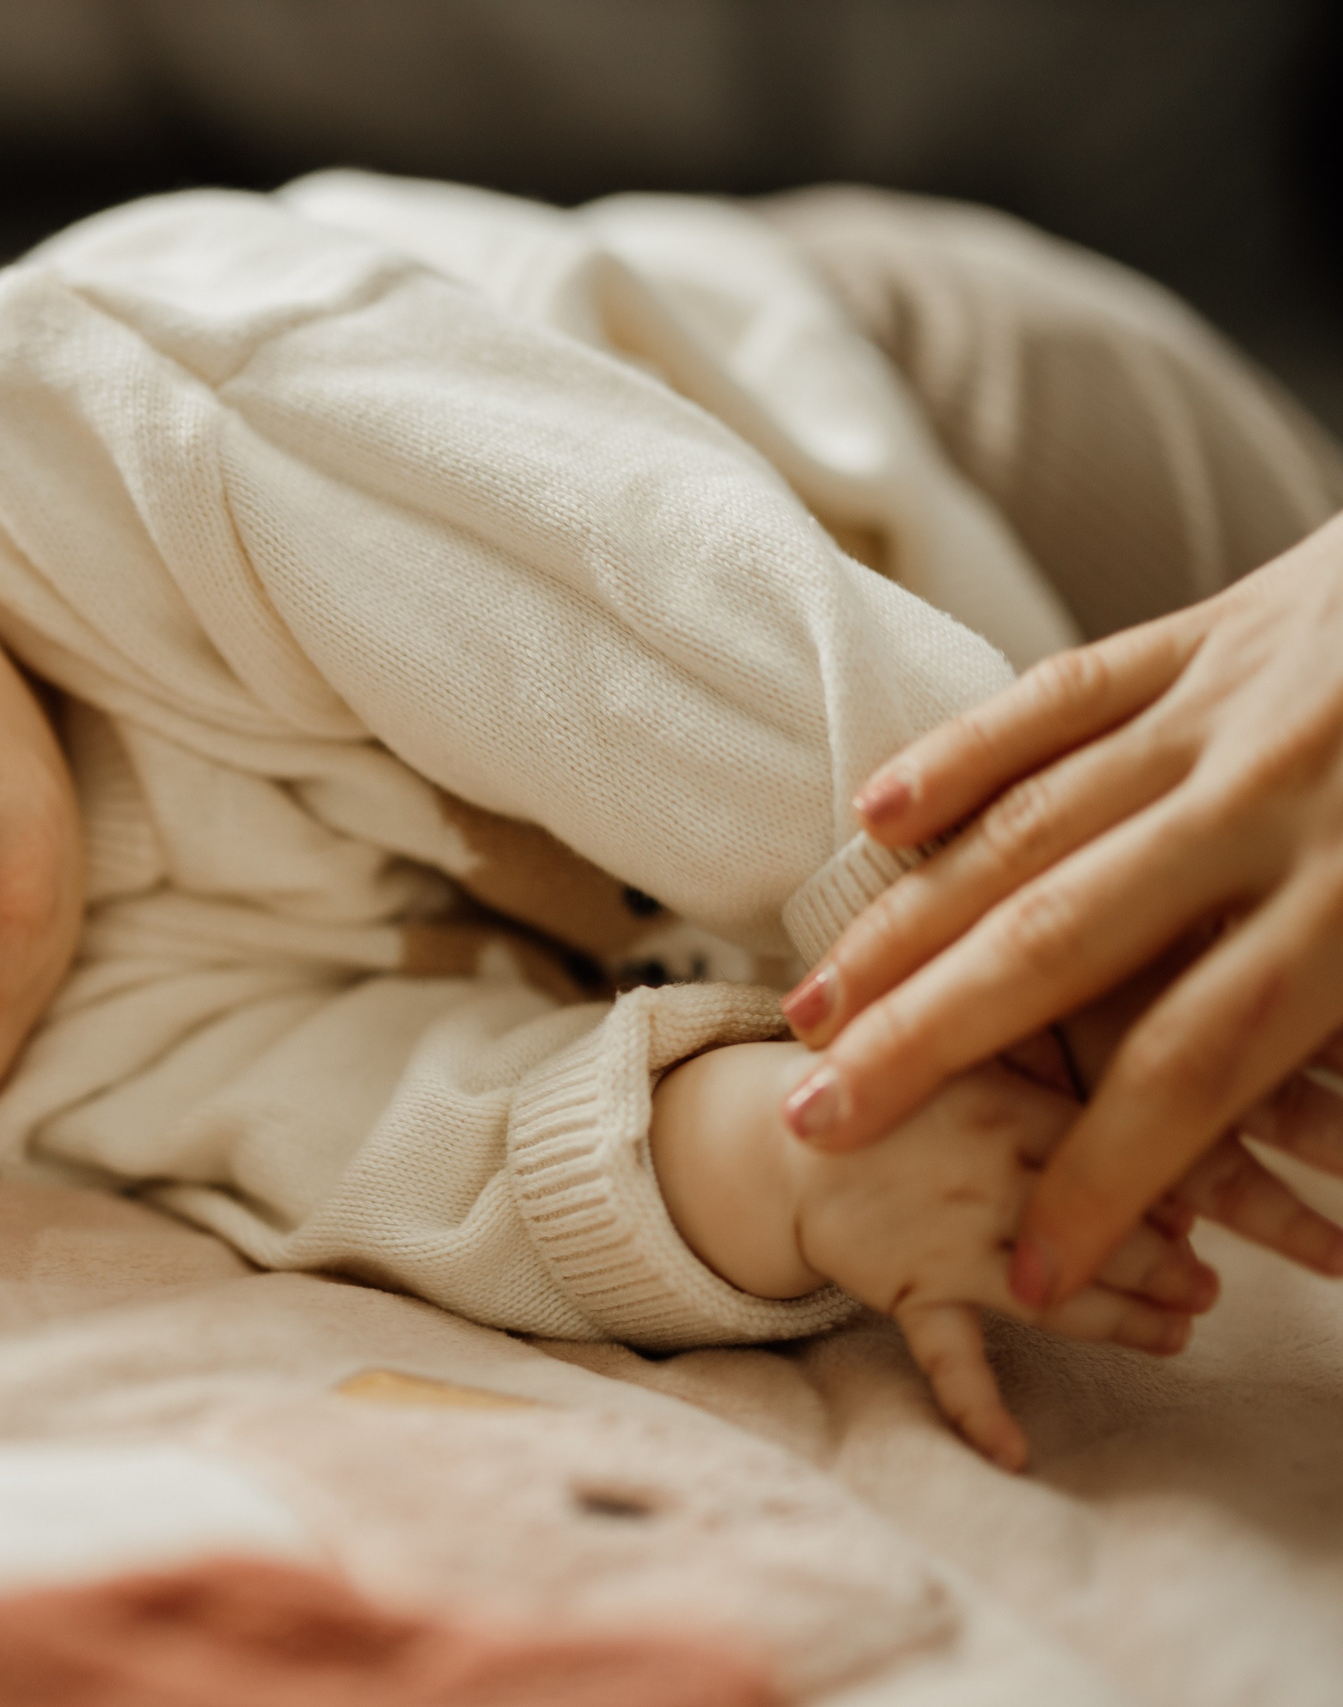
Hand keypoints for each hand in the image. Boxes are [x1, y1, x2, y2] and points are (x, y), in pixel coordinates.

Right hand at [653, 1043, 1216, 1469]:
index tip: (1196, 1218)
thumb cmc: (906, 1100)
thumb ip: (1056, 1091)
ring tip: (1174, 1337)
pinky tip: (1013, 1454)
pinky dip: (976, 1408)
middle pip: (1095, 1227)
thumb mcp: (973, 1061)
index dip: (1162, 1187)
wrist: (784, 1140)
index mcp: (1000, 1106)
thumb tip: (1147, 1164)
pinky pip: (945, 1356)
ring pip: (1053, 1294)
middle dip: (1164, 1265)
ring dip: (1124, 1323)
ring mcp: (940, 1240)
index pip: (1103, 1150)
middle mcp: (975, 1176)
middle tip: (1207, 1287)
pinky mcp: (907, 1289)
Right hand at [777, 511, 1342, 1306]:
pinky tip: (878, 819)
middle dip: (926, 1046)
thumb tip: (1321, 1132)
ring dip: (907, 923)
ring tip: (819, 1006)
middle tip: (822, 1124)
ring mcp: (1225, 707)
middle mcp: (1269, 802)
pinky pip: (1059, 696)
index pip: (1199, 1064)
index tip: (1036, 1269)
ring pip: (1032, 828)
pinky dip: (961, 757)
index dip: (1109, 1177)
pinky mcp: (1206, 633)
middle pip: (1062, 944)